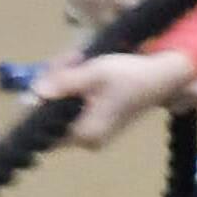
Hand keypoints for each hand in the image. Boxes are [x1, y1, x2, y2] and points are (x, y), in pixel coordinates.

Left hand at [36, 49, 196, 147]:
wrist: (162, 78)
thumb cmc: (131, 75)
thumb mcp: (95, 72)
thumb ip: (63, 83)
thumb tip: (34, 93)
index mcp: (86, 132)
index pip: (45, 129)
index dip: (34, 108)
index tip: (36, 83)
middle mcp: (87, 139)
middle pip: (52, 116)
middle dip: (54, 84)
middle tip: (69, 58)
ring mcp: (92, 132)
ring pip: (61, 107)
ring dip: (64, 80)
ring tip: (78, 57)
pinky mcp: (96, 122)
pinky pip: (73, 106)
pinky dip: (74, 87)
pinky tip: (82, 66)